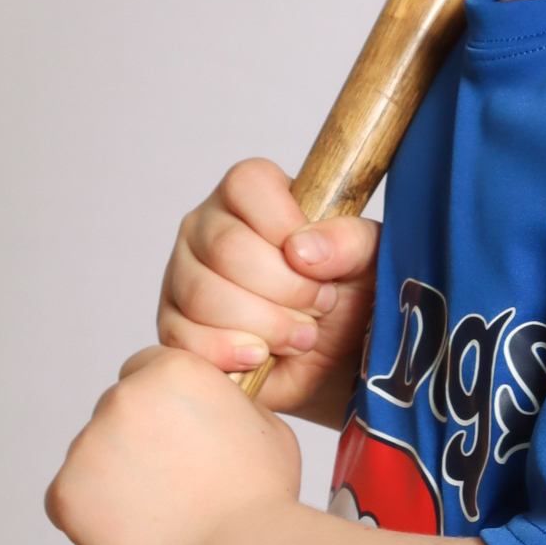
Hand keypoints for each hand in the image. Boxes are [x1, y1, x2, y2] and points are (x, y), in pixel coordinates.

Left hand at [45, 346, 302, 544]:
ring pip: (91, 455)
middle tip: (166, 481)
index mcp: (173, 370)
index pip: (145, 369)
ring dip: (113, 477)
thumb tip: (212, 409)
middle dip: (134, 439)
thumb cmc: (261, 498)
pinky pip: (68, 497)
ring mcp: (88, 443)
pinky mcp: (66, 490)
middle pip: (115, 410)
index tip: (172, 434)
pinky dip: (89, 515)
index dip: (160, 405)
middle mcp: (124, 395)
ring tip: (154, 514)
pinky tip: (126, 532)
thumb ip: (225, 406)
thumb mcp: (265, 426)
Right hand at [159, 158, 377, 424]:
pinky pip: (184, 337)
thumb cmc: (350, 297)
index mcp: (252, 194)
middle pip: (227, 248)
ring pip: (204, 295)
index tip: (319, 265)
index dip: (285, 227)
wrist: (335, 361)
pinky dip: (231, 354)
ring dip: (266, 325)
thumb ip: (350, 240)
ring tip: (301, 336)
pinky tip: (261, 356)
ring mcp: (185, 275)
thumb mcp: (370, 260)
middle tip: (319, 307)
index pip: (247, 184)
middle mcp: (208, 226)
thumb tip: (303, 249)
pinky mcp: (175, 325)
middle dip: (287, 289)